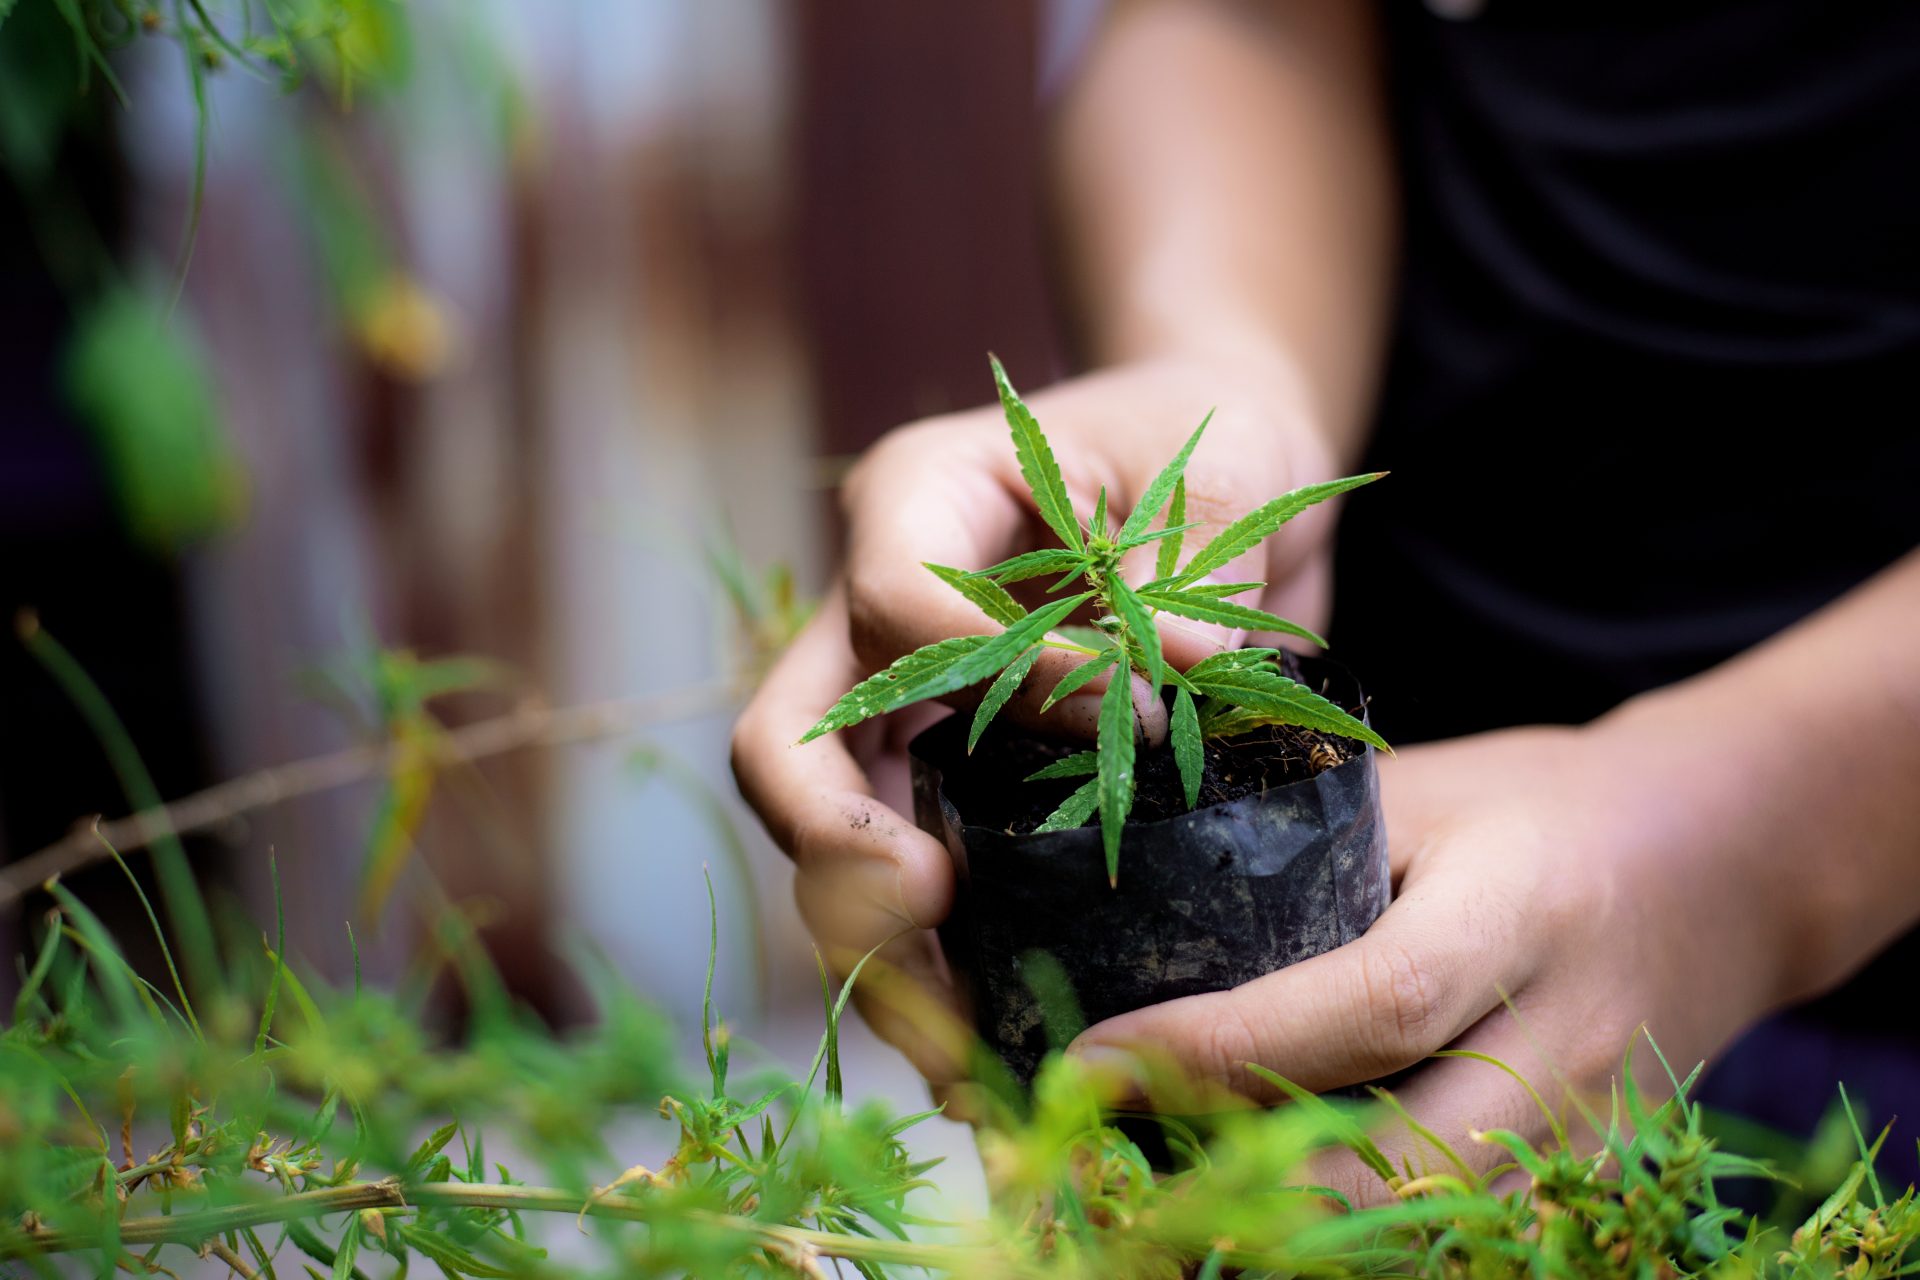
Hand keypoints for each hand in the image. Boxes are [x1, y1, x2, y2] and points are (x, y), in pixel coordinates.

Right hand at [731, 354, 1345, 1083]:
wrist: (1224, 472)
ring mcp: (898, 704)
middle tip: (930, 911)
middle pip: (787, 744)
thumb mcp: (1218, 478)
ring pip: (825, 842)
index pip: (893, 604)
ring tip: (964, 1050)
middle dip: (835, 850)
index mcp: (920, 498)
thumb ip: (1178, 576)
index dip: (1001, 676)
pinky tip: (993, 1045)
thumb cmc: (1214, 440)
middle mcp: (875, 608)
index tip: (1135, 709)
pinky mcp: (947, 778)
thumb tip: (1161, 692)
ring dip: (881, 947)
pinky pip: (908, 878)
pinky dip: (940, 965)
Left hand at [1069, 713, 1818, 1202]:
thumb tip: (1133, 905)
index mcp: (1521, 908)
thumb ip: (1304, 847)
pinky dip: (1356, 1230)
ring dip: (1288, 1222)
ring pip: (1427, 1226)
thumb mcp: (1426, 791)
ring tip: (1164, 1179)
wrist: (1722, 863)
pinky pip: (1456, 1230)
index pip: (1373, 1005)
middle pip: (1404, 1165)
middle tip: (1106, 1154)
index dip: (1224, 1049)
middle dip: (1241, 1183)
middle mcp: (1569, 1040)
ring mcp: (1595, 1131)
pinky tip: (1263, 1194)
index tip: (1094, 1060)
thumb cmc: (1541, 807)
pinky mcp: (1592, 1179)